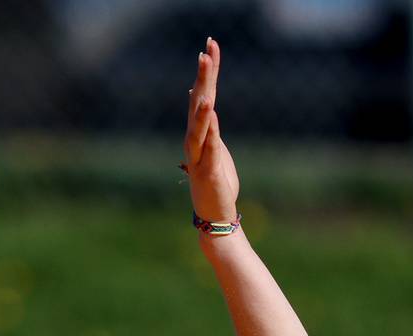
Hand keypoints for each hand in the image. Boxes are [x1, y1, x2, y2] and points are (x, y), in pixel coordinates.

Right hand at [184, 37, 238, 224]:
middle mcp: (195, 140)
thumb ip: (208, 124)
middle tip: (205, 53)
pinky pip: (209, 150)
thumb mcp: (214, 146)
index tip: (211, 44)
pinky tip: (211, 116)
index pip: (204, 94)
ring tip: (205, 91)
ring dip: (201, 108)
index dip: (208, 71)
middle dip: (203, 79)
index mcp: (200, 132)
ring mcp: (200, 156)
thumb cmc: (217, 181)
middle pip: (199, 103)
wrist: (216, 214)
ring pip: (199, 128)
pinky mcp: (208, 172)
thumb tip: (200, 98)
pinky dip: (210, 133)